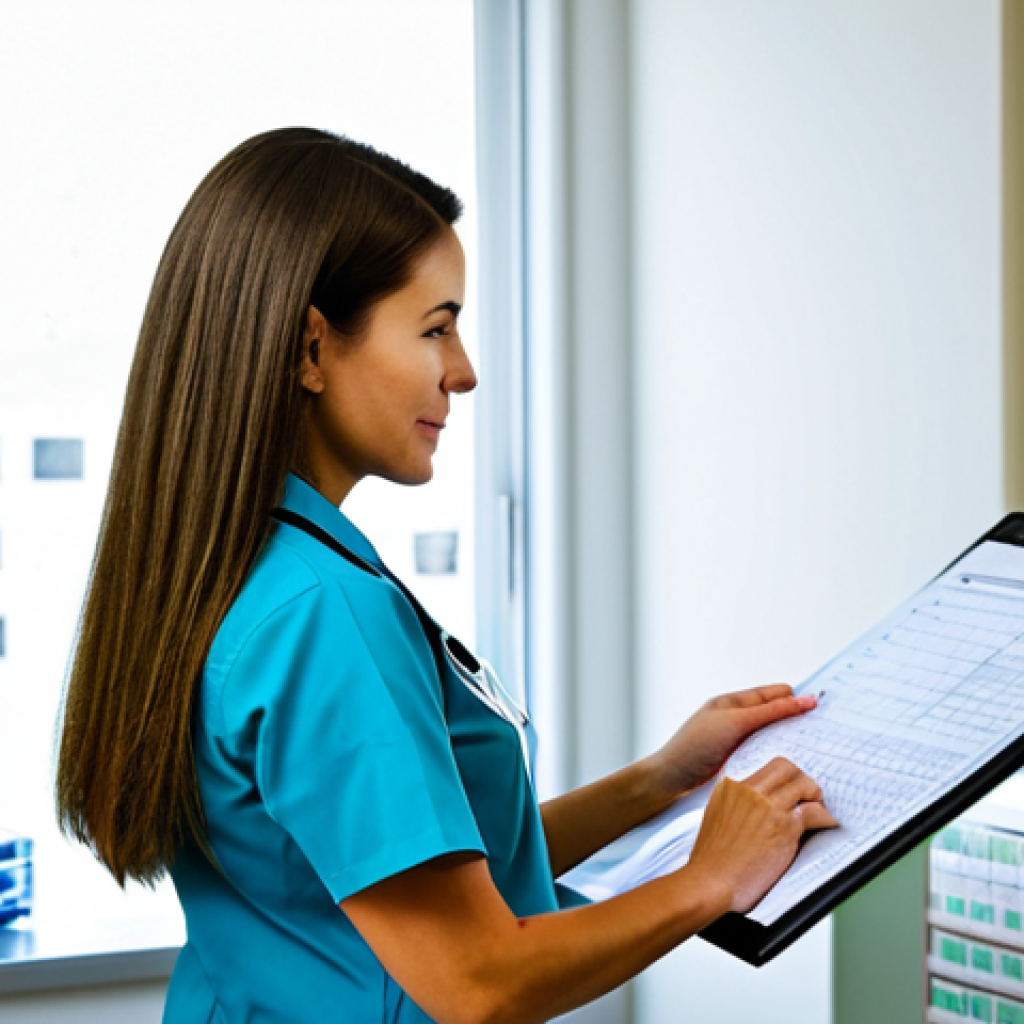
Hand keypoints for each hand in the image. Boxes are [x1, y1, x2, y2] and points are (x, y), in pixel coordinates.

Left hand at [642, 685, 816, 799]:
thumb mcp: (735, 723)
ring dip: (788, 738)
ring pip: (771, 735)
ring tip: (815, 747)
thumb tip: (802, 698)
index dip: (795, 697)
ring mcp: (735, 741)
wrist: (669, 779)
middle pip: (774, 714)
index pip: (773, 694)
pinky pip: (763, 752)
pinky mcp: (736, 761)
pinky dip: (778, 754)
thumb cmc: (694, 745)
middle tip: (825, 727)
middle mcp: (735, 719)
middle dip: (796, 717)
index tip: (822, 703)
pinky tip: (791, 764)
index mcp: (733, 702)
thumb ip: (768, 712)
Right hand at [684, 757, 838, 913]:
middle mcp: (750, 790)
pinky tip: (828, 823)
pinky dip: (825, 817)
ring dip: (816, 797)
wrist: (709, 881)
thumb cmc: (711, 859)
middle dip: (803, 780)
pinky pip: (815, 812)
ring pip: (804, 784)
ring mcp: (769, 806)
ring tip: (820, 810)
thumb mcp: (716, 817)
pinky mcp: (785, 826)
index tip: (793, 788)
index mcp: (732, 786)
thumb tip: (758, 805)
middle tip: (810, 795)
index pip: (768, 768)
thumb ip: (736, 804)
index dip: (786, 778)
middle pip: (788, 768)